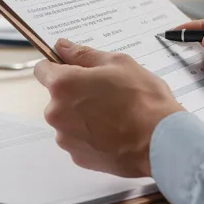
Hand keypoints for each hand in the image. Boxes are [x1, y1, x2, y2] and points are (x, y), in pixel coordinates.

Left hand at [32, 40, 184, 178]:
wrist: (161, 143)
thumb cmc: (143, 101)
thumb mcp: (118, 64)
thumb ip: (83, 54)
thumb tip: (62, 46)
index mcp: (63, 85)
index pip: (42, 69)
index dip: (57, 66)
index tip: (71, 69)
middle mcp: (57, 112)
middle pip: (57, 97)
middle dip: (75, 93)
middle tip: (106, 93)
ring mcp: (66, 137)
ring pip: (68, 120)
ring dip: (83, 116)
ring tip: (114, 116)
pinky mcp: (77, 157)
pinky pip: (78, 140)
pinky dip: (91, 136)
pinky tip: (114, 133)